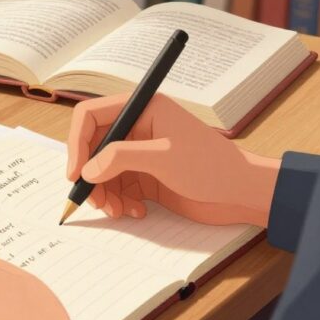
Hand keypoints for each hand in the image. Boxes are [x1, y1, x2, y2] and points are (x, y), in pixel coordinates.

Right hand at [67, 94, 280, 227]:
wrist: (244, 192)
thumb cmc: (213, 166)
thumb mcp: (163, 158)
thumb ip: (120, 158)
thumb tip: (87, 169)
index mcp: (143, 108)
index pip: (91, 116)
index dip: (78, 143)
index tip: (75, 173)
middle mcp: (138, 127)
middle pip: (93, 147)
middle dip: (90, 175)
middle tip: (94, 200)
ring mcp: (142, 153)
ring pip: (103, 171)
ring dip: (104, 193)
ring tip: (117, 210)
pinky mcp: (147, 175)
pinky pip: (119, 186)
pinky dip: (120, 201)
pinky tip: (136, 211)